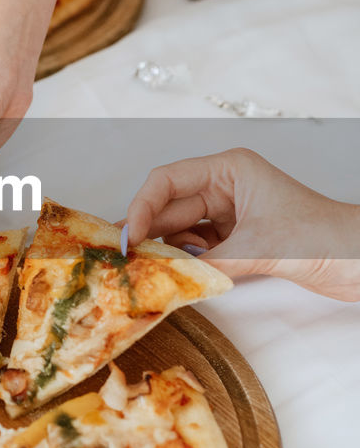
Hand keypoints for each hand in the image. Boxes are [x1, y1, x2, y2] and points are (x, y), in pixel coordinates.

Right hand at [125, 148, 359, 301]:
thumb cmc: (323, 237)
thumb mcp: (259, 247)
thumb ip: (208, 262)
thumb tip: (167, 277)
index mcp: (229, 169)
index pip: (167, 180)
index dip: (142, 206)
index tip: (130, 237)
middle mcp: (225, 187)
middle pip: (169, 208)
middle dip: (149, 233)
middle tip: (125, 261)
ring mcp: (230, 215)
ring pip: (180, 231)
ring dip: (167, 252)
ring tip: (152, 271)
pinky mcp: (237, 240)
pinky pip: (197, 250)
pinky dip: (187, 263)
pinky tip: (178, 275)